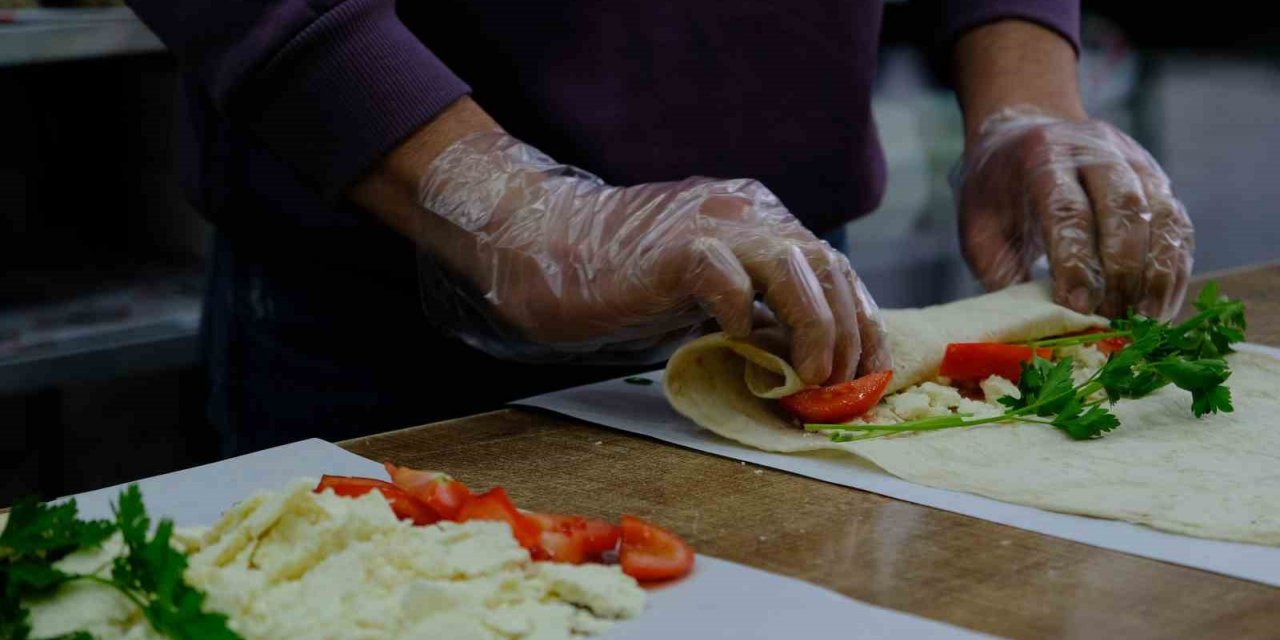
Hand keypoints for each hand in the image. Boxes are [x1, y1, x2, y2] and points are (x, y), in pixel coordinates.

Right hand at [415, 132, 890, 383]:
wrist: (546, 247)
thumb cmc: (624, 281)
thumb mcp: (709, 297)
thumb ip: (757, 314)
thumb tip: (806, 361)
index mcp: (759, 219)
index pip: (833, 265)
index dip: (860, 319)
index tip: (867, 370)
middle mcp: (745, 212)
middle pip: (827, 263)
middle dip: (848, 330)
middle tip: (844, 384)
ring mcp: (710, 225)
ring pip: (793, 264)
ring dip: (815, 326)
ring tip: (813, 375)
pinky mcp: (674, 248)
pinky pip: (726, 276)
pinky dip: (742, 312)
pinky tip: (736, 341)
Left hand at [955, 108, 1193, 319]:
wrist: (1022, 135)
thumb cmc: (996, 192)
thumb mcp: (979, 228)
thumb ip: (1001, 271)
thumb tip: (1034, 322)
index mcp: (1043, 157)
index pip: (1069, 210)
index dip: (1077, 262)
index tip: (1079, 307)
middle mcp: (1096, 150)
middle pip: (1125, 210)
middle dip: (1123, 272)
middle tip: (1115, 320)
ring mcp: (1134, 160)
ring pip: (1162, 216)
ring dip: (1159, 274)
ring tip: (1146, 320)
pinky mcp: (1157, 178)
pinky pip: (1177, 225)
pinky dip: (1174, 268)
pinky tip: (1162, 303)